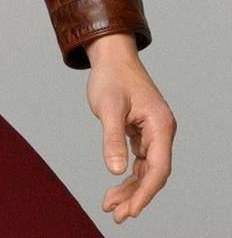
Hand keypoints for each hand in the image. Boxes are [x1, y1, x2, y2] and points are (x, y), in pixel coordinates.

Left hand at [84, 33, 176, 222]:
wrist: (111, 55)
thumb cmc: (111, 76)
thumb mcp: (108, 107)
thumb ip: (112, 138)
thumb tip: (114, 170)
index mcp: (160, 125)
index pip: (158, 168)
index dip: (145, 192)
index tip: (131, 210)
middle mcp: (161, 131)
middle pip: (153, 173)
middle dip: (135, 196)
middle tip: (116, 215)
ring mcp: (153, 133)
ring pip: (146, 170)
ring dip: (130, 188)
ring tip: (110, 206)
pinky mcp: (142, 132)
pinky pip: (139, 160)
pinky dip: (127, 174)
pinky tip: (115, 187)